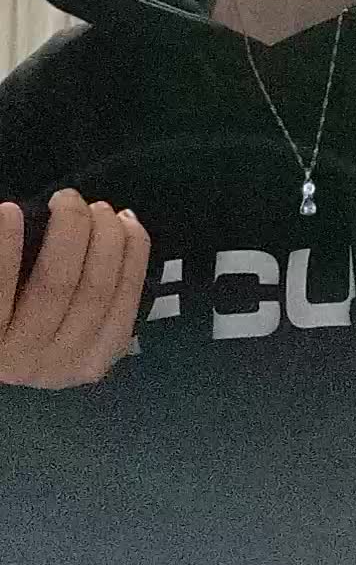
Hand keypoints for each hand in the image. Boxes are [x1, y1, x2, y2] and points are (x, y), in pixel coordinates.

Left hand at [0, 188, 150, 388]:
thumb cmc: (25, 317)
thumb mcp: (67, 322)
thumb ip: (94, 286)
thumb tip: (124, 222)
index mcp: (89, 360)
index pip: (125, 302)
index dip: (132, 252)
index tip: (124, 217)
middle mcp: (57, 364)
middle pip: (94, 290)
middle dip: (103, 234)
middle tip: (89, 204)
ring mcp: (18, 355)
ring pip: (55, 285)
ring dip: (68, 230)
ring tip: (64, 200)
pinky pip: (1, 287)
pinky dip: (8, 243)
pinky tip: (10, 211)